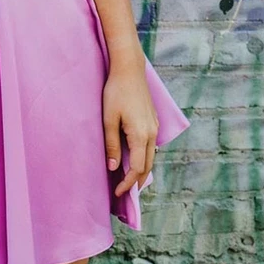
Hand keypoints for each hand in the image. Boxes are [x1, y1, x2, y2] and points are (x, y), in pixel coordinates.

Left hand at [102, 64, 158, 196]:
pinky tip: (133, 159)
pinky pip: (150, 146)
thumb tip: (114, 167)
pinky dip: (144, 158)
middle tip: (123, 193)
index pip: (137, 168)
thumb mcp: (109, 119)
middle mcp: (151, 134)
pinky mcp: (153, 122)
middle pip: (147, 166)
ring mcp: (154, 127)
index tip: (118, 193)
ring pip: (151, 157)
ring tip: (128, 180)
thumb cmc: (116, 92)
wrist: (129, 69)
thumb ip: (112, 144)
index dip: (128, 183)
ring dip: (141, 170)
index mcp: (141, 135)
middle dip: (136, 181)